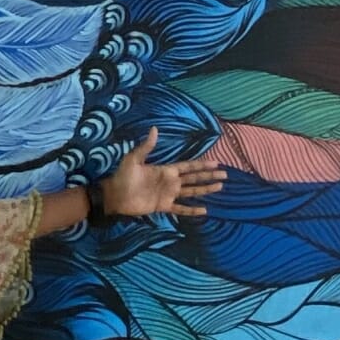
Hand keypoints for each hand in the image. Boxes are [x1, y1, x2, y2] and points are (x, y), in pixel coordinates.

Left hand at [101, 129, 225, 218]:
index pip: (188, 166)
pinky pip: (181, 208)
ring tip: (220, 187)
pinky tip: (204, 210)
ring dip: (205, 190)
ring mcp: (168, 194)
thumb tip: (154, 129)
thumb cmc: (123, 176)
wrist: (115, 195)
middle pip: (194, 178)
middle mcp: (170, 182)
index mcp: (166, 170)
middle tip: (225, 175)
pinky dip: (192, 210)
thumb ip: (146, 146)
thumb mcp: (134, 159)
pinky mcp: (163, 206)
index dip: (202, 165)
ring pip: (192, 191)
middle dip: (209, 176)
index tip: (216, 163)